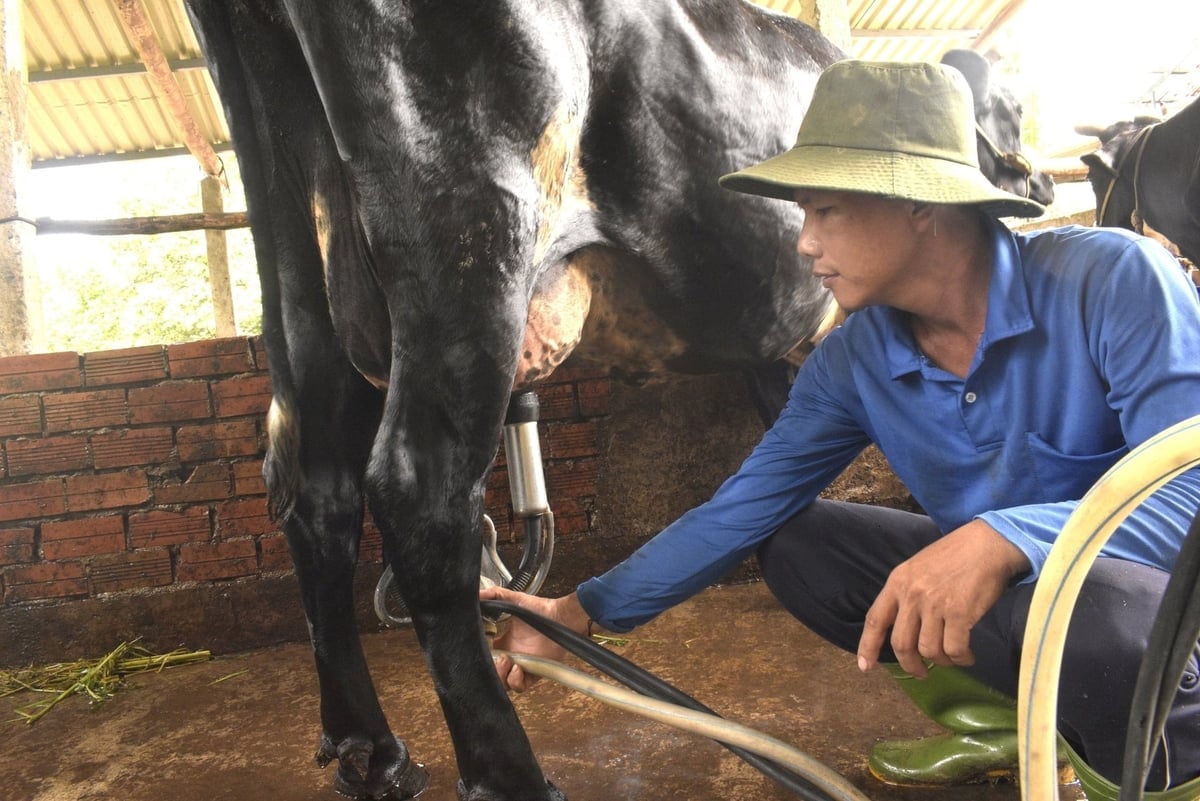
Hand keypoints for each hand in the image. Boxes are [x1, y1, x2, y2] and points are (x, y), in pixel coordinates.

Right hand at [479, 586, 589, 691]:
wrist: (560, 617)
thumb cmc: (540, 609)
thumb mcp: (513, 599)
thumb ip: (494, 595)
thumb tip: (476, 594)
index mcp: (504, 643)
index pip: (486, 656)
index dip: (480, 656)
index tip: (479, 650)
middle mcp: (512, 657)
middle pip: (493, 673)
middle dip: (490, 670)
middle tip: (497, 657)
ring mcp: (522, 667)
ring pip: (503, 683)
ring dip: (501, 675)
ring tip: (507, 661)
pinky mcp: (534, 674)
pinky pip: (519, 687)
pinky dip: (515, 680)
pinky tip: (518, 667)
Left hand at [857, 519, 1029, 676]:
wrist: (987, 544)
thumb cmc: (955, 555)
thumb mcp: (917, 568)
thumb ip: (906, 594)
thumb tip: (904, 627)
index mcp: (897, 582)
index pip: (875, 620)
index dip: (867, 646)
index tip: (864, 667)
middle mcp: (911, 595)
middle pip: (901, 644)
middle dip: (911, 665)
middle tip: (922, 672)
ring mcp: (934, 604)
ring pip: (929, 650)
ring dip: (942, 661)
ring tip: (952, 658)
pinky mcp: (959, 613)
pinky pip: (954, 649)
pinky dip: (962, 659)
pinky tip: (967, 656)